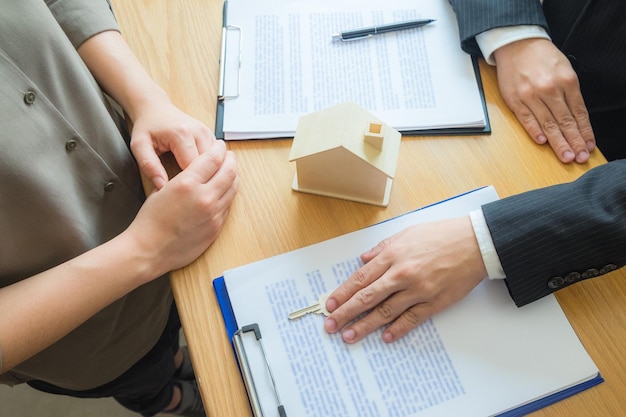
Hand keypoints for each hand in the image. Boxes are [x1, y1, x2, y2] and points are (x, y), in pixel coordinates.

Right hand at [125, 139, 237, 274]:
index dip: (219, 148)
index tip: (220, 145)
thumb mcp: (163, 188)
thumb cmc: (151, 220)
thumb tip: (201, 167)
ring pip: (233, 188)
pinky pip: (228, 205)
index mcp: (188, 183)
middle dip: (231, 160)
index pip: (213, 158)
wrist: (149, 250)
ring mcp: (213, 213)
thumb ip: (185, 177)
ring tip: (229, 171)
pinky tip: (224, 190)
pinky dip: (229, 194)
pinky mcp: (216, 227)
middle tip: (230, 156)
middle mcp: (204, 197)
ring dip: (233, 176)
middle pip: (229, 171)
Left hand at [129, 98, 216, 189]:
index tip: (181, 195)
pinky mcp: (210, 135)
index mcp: (181, 134)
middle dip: (202, 180)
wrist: (156, 108)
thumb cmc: (147, 127)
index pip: (193, 167)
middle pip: (210, 165)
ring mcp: (207, 132)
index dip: (189, 184)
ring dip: (210, 174)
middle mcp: (198, 132)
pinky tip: (204, 175)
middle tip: (193, 194)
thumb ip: (149, 166)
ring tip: (200, 186)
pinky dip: (213, 167)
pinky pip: (218, 156)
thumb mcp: (140, 146)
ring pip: (218, 161)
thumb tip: (161, 186)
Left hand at [324, 217, 485, 342]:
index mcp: (393, 256)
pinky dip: (398, 329)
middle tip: (331, 325)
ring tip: (350, 336)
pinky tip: (385, 337)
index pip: (360, 278)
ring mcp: (418, 290)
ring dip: (365, 325)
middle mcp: (402, 274)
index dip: (343, 293)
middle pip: (367, 297)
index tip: (330, 304)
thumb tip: (364, 259)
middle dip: (346, 313)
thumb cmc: (442, 235)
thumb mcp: (406, 233)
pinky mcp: (434, 302)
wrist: (475, 243)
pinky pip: (412, 319)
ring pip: (385, 311)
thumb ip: (382, 247)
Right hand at [494, 38, 594, 163]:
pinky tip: (542, 141)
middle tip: (579, 157)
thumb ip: (570, 93)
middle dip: (574, 142)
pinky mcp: (515, 100)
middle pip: (565, 121)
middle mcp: (550, 89)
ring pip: (548, 123)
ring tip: (565, 156)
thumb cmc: (541, 58)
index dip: (585, 132)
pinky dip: (535, 131)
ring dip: (558, 142)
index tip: (588, 146)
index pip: (579, 113)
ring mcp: (531, 95)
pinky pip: (526, 119)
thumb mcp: (564, 69)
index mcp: (567, 81)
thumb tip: (576, 119)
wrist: (517, 44)